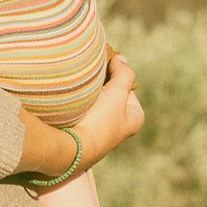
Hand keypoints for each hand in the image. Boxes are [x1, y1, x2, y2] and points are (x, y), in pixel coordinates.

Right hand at [74, 51, 144, 167]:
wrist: (72, 148)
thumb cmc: (100, 122)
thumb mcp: (118, 94)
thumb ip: (124, 73)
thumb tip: (121, 58)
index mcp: (134, 118)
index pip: (127, 85)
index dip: (116, 73)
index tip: (104, 68)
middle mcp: (120, 124)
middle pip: (112, 92)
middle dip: (102, 83)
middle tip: (90, 75)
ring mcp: (101, 128)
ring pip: (96, 99)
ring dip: (89, 91)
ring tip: (80, 86)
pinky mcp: (84, 129)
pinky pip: (83, 107)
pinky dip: (79, 100)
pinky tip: (72, 97)